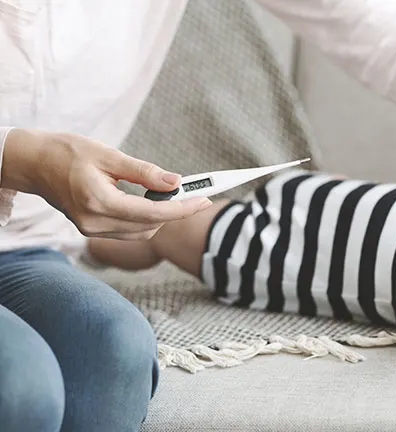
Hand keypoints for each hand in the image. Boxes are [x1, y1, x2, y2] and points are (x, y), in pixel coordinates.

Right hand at [1, 128, 211, 239]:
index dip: (183, 208)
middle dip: (176, 212)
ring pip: (141, 232)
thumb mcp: (109, 155)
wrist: (33, 163)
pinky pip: (129, 230)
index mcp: (99, 202)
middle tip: (197, 193)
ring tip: (176, 196)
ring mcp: (92, 230)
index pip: (153, 213)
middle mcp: (95, 223)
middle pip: (150, 226)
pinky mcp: (92, 229)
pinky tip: (154, 202)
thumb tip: (176, 181)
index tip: (205, 199)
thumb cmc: (67, 152)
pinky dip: (146, 219)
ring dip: (163, 217)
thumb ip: (144, 171)